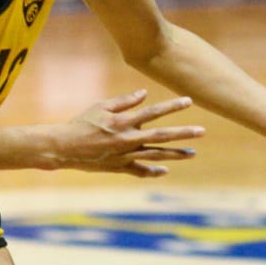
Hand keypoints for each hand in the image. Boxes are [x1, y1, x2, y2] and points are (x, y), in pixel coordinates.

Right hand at [52, 90, 204, 177]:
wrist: (64, 148)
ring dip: (176, 154)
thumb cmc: (82, 123)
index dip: (172, 106)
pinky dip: (153, 171)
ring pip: (156, 155)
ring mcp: (125, 156)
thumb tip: (144, 93)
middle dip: (183, 133)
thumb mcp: (101, 106)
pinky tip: (165, 170)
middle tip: (201, 132)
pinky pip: (140, 171)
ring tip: (192, 153)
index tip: (189, 101)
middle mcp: (128, 140)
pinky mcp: (119, 168)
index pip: (153, 112)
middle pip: (161, 136)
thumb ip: (124, 101)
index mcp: (123, 122)